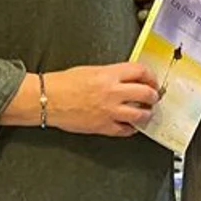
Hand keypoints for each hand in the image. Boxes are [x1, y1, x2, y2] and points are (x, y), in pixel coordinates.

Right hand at [43, 63, 158, 136]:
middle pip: (146, 93)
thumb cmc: (63, 84)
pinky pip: (125, 130)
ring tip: (145, 112)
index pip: (141, 72)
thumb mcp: (91, 70)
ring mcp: (109, 111)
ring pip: (141, 115)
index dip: (151, 76)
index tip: (152, 81)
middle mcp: (112, 92)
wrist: (46, 99)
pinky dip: (131, 129)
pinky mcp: (103, 126)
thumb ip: (112, 74)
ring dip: (147, 114)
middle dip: (154, 96)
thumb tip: (128, 79)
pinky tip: (131, 125)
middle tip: (153, 97)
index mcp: (109, 75)